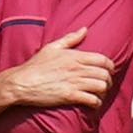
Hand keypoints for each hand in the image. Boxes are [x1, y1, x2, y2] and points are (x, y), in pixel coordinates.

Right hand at [0, 35, 114, 123]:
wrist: (22, 82)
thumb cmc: (36, 65)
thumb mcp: (52, 47)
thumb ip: (71, 38)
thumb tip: (85, 29)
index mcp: (75, 56)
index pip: (102, 60)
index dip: (110, 66)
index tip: (109, 71)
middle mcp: (77, 68)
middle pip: (104, 74)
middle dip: (108, 81)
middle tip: (105, 85)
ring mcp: (74, 82)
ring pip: (101, 87)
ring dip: (104, 92)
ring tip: (100, 94)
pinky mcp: (70, 96)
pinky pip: (91, 100)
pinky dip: (96, 103)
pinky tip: (93, 103)